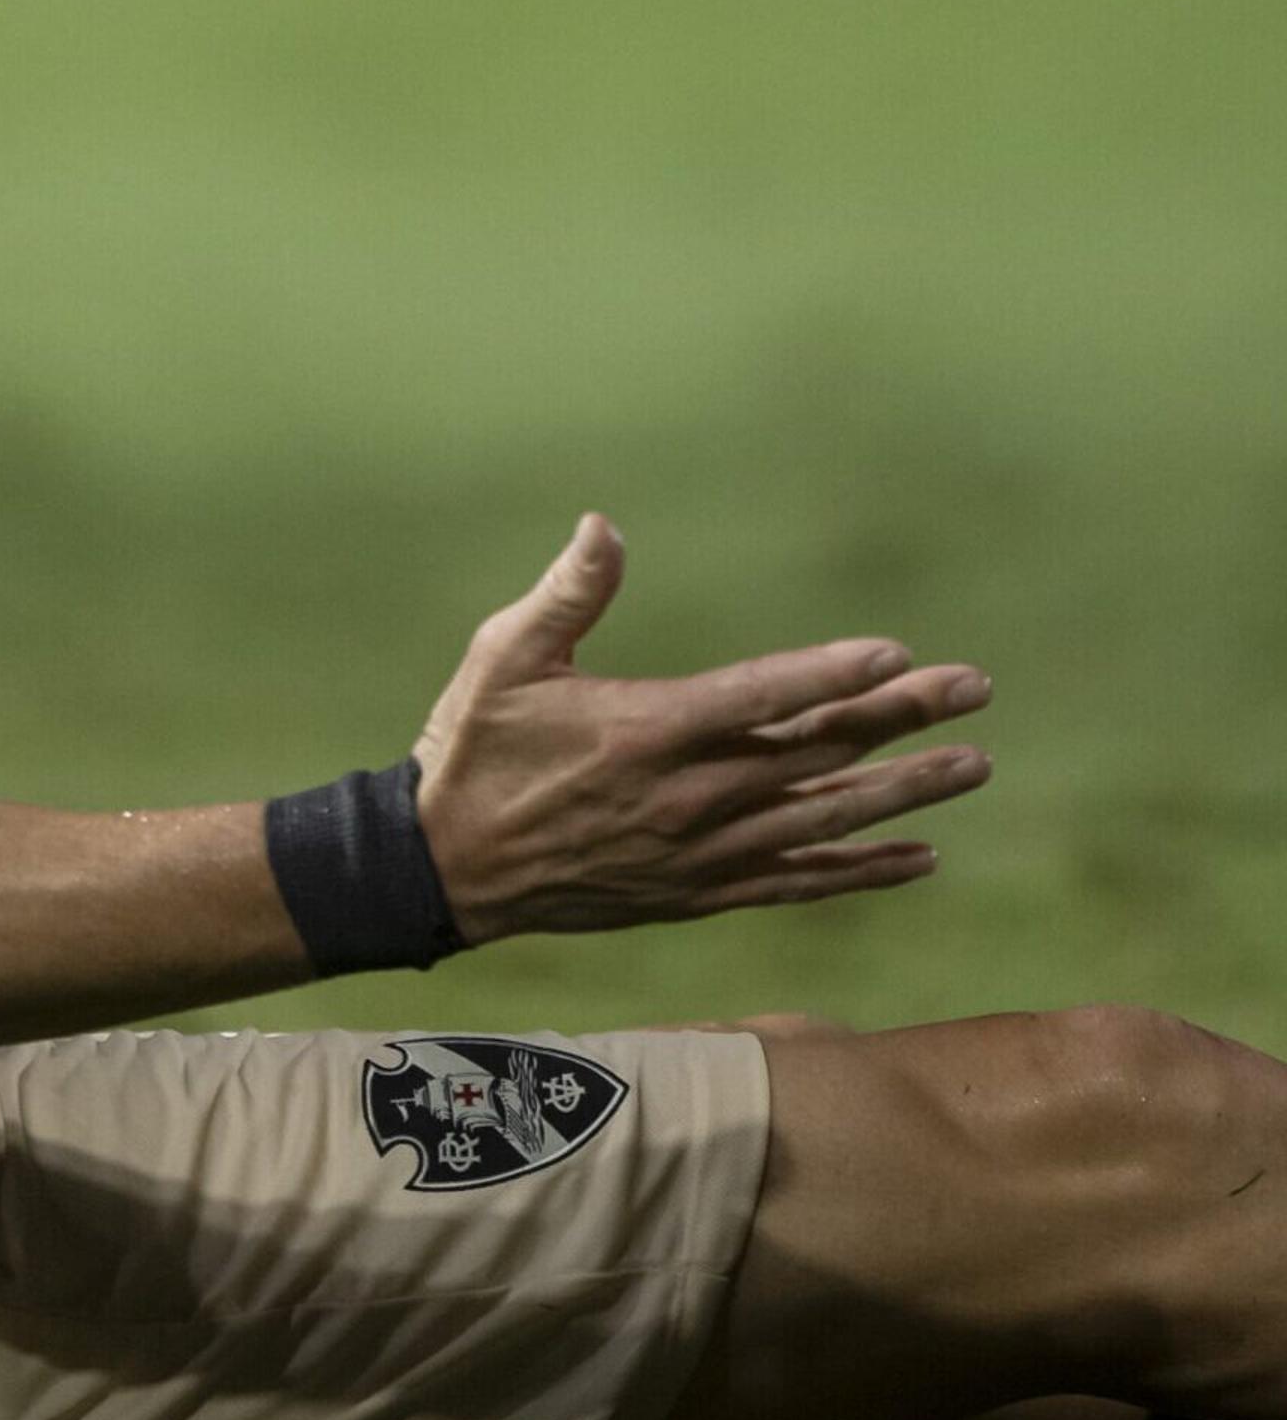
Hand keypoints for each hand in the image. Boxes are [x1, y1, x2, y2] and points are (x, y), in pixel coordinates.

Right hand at [411, 516, 991, 943]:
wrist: (444, 867)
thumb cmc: (473, 750)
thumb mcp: (501, 659)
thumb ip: (565, 596)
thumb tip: (604, 526)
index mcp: (645, 730)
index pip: (762, 698)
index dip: (835, 676)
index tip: (899, 654)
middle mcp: (687, 796)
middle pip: (816, 754)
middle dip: (902, 719)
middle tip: (974, 689)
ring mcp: (699, 852)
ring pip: (824, 819)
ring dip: (905, 793)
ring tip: (973, 767)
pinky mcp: (698, 893)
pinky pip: (797, 884)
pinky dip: (861, 872)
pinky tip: (917, 857)